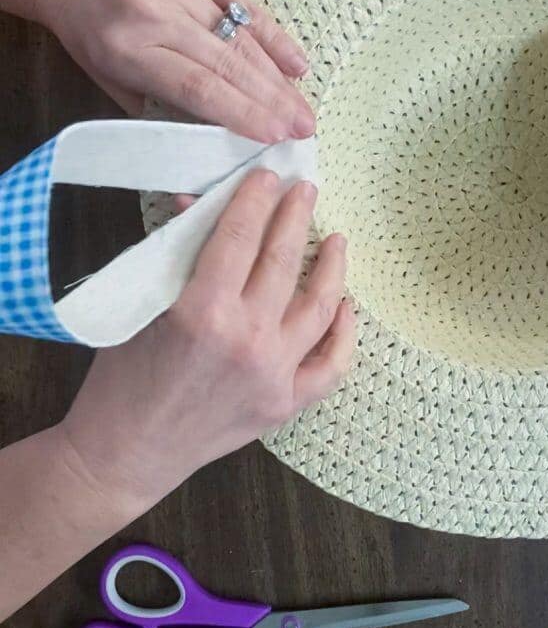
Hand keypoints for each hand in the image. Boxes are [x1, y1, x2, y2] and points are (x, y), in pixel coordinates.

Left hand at [35, 0, 314, 142]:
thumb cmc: (88, 31)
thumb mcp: (111, 78)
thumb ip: (160, 105)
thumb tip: (218, 134)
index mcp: (129, 50)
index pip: (197, 87)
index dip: (241, 112)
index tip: (275, 136)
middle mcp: (156, 13)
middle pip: (227, 63)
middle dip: (272, 100)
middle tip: (305, 127)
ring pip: (240, 36)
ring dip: (277, 76)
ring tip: (302, 106)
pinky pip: (243, 1)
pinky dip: (273, 34)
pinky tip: (296, 62)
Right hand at [61, 171, 354, 511]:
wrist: (127, 452)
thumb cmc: (122, 378)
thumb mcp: (142, 306)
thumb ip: (176, 253)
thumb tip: (198, 202)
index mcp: (203, 311)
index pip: (240, 236)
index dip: (256, 198)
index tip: (268, 176)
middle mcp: (247, 339)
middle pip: (284, 261)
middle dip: (296, 216)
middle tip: (306, 189)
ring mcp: (273, 375)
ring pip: (320, 307)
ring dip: (332, 267)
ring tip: (337, 240)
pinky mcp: (286, 404)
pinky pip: (332, 365)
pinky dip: (344, 333)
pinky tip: (346, 306)